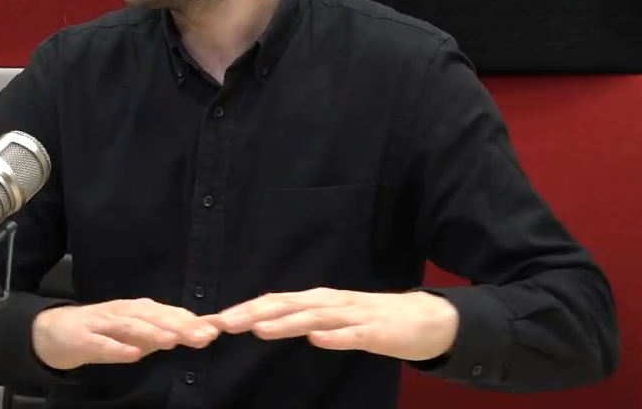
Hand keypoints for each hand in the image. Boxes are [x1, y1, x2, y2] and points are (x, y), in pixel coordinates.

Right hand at [31, 298, 220, 370]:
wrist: (55, 331)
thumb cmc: (103, 332)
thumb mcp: (136, 333)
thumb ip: (164, 333)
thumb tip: (200, 333)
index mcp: (138, 310)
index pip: (169, 313)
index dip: (192, 321)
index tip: (216, 330)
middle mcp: (123, 311)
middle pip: (154, 316)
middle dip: (180, 325)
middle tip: (204, 335)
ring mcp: (102, 322)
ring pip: (130, 325)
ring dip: (152, 332)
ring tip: (173, 340)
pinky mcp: (84, 336)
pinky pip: (101, 342)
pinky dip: (117, 348)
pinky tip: (132, 354)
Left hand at [204, 288, 457, 361]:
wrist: (426, 319)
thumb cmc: (373, 320)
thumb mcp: (332, 317)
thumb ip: (302, 318)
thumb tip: (264, 320)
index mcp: (317, 300)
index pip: (274, 302)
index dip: (244, 309)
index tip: (215, 319)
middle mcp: (330, 302)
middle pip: (286, 305)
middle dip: (253, 313)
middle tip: (223, 323)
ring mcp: (353, 315)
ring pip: (313, 317)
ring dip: (285, 323)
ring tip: (258, 330)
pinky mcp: (376, 331)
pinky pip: (353, 335)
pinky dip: (334, 337)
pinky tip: (316, 341)